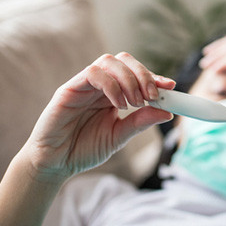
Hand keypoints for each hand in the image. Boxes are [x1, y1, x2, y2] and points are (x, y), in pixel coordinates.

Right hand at [20, 53, 174, 182]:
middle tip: (153, 96)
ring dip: (129, 79)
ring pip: (109, 62)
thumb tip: (168, 112)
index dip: (154, 77)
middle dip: (143, 74)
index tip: (170, 87)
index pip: (135, 74)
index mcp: (112, 94)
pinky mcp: (69, 89)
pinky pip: (92, 73)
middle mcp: (99, 85)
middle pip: (124, 61)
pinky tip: (119, 104)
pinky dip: (111, 85)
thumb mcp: (119, 136)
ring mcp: (84, 85)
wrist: (55, 164)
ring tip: (136, 102)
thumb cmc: (84, 149)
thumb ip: (140, 122)